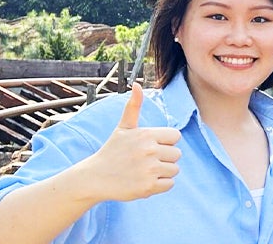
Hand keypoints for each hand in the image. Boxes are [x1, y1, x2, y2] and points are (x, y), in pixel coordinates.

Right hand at [73, 83, 182, 201]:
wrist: (96, 177)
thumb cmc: (112, 151)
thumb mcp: (123, 128)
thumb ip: (133, 107)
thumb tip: (136, 84)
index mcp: (146, 135)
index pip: (175, 136)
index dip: (165, 142)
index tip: (151, 146)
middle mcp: (149, 151)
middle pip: (177, 154)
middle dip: (165, 158)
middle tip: (145, 160)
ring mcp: (150, 170)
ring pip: (174, 170)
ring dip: (163, 172)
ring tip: (144, 171)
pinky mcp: (149, 187)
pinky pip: (170, 184)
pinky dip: (160, 185)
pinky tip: (144, 181)